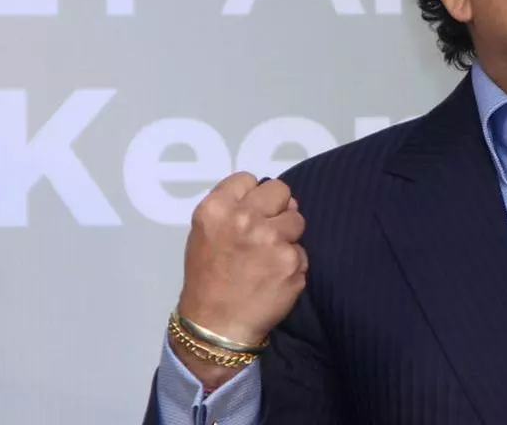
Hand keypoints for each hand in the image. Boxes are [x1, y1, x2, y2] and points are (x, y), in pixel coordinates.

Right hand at [173, 173, 306, 381]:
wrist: (216, 326)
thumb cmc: (208, 279)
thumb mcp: (204, 234)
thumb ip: (232, 208)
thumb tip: (273, 199)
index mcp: (217, 209)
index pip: (248, 179)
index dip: (252, 196)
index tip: (249, 213)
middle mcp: (245, 219)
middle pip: (280, 190)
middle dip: (277, 208)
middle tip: (266, 231)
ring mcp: (271, 240)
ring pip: (297, 219)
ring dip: (288, 235)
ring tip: (268, 257)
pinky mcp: (292, 262)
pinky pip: (302, 251)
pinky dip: (292, 263)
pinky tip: (275, 277)